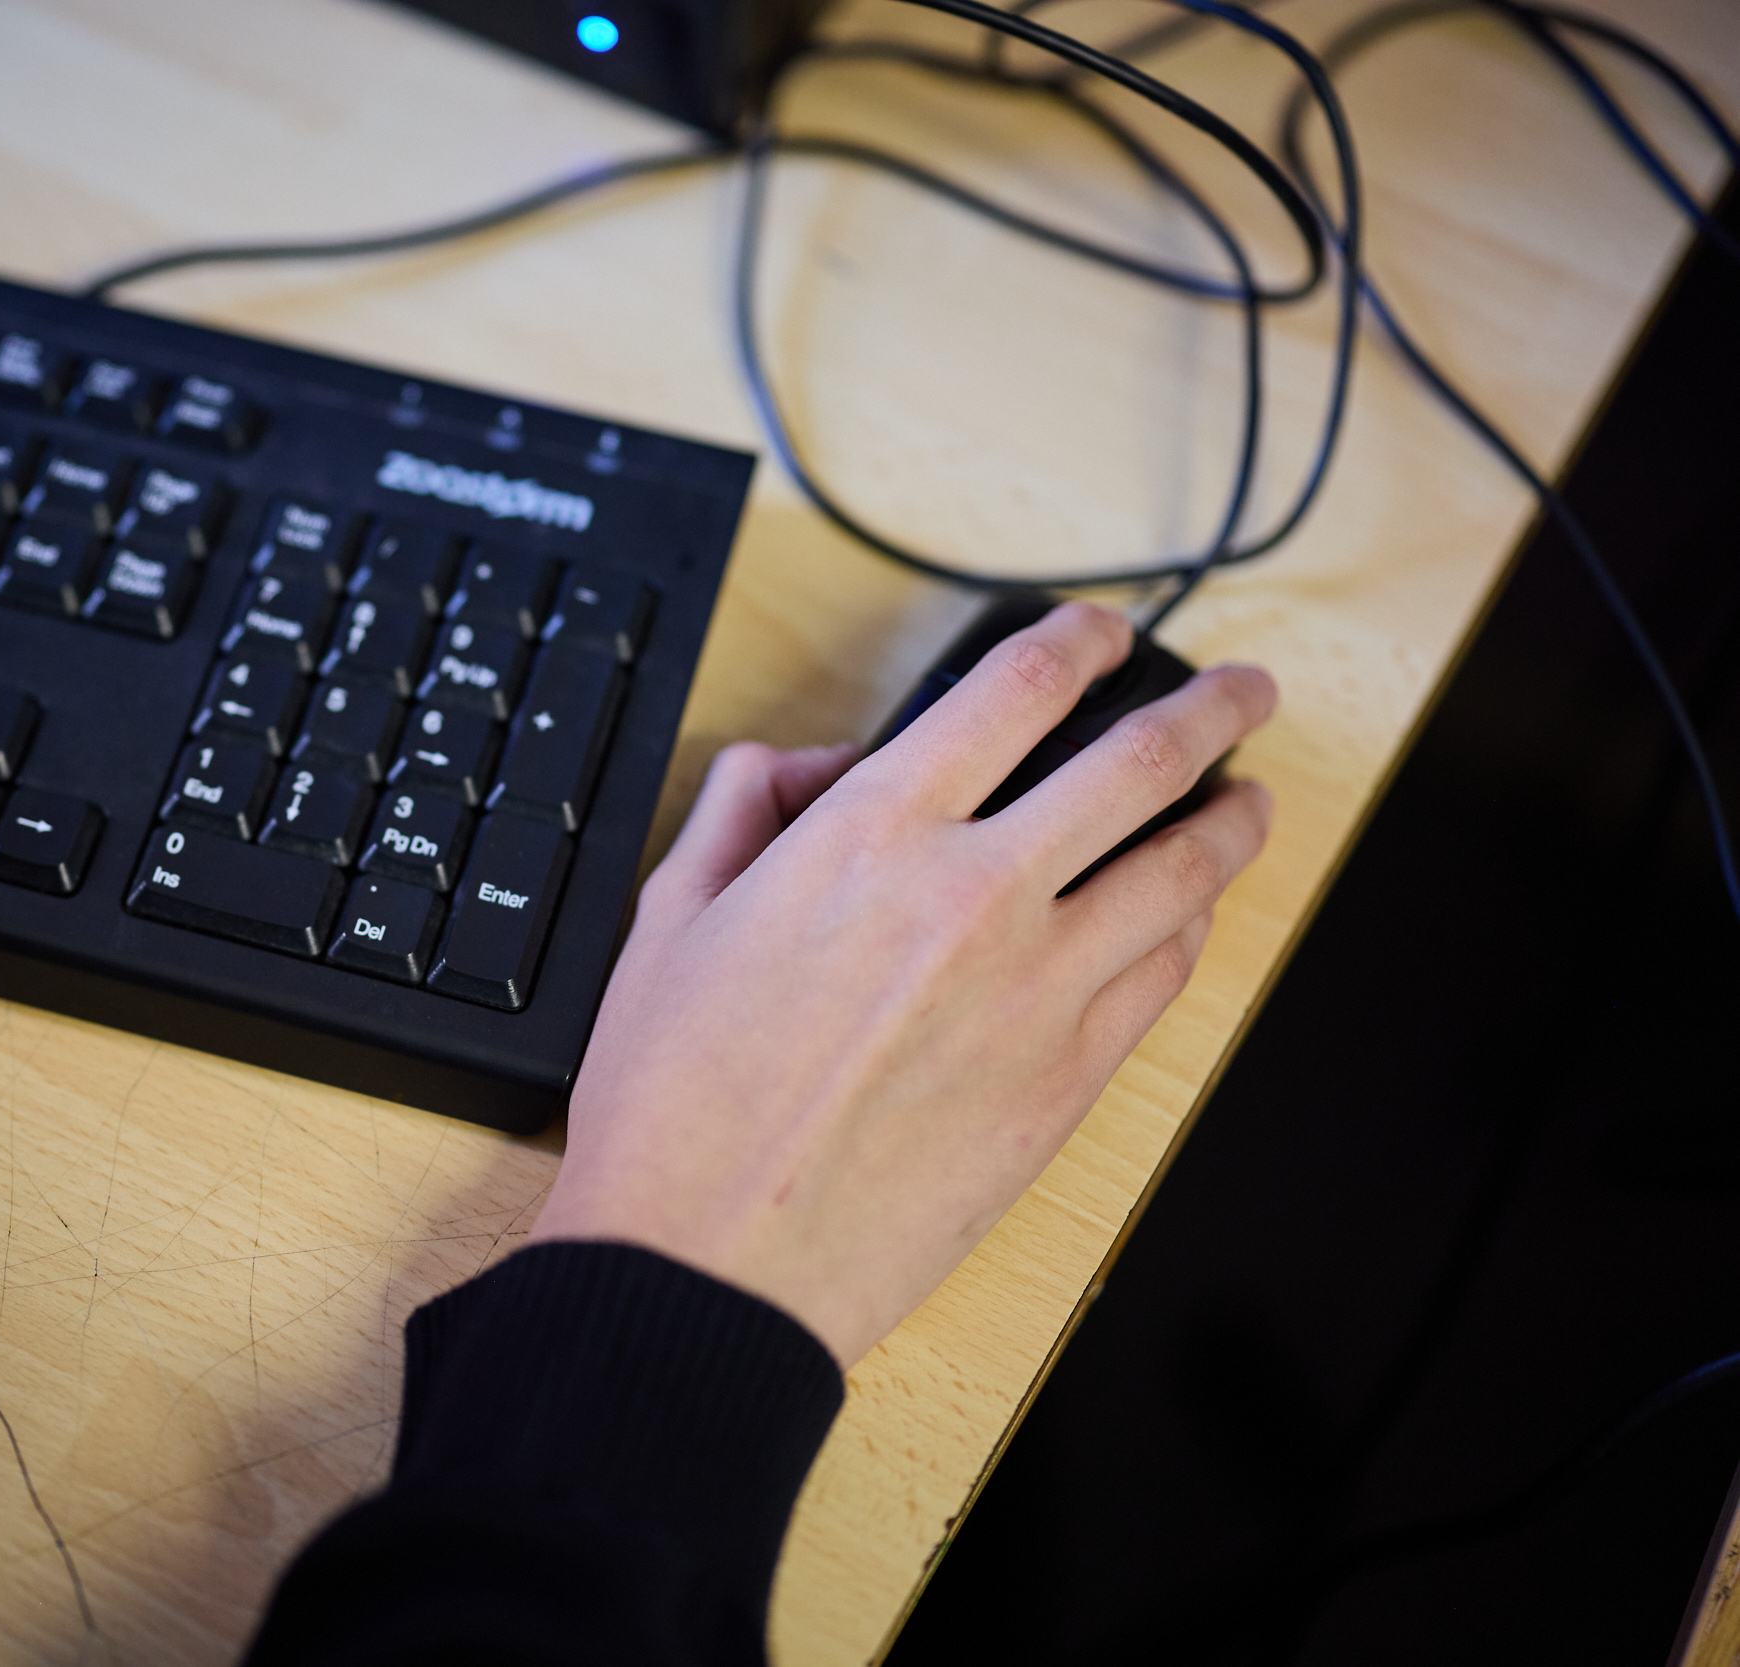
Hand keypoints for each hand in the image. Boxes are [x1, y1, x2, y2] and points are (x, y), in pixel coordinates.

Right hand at [532, 602, 1277, 1365]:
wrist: (712, 1261)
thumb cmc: (672, 1103)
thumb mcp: (666, 916)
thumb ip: (739, 806)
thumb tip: (801, 764)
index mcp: (869, 834)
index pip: (1017, 691)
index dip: (1082, 639)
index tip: (1107, 634)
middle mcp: (973, 893)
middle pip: (1141, 761)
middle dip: (1211, 708)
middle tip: (1240, 690)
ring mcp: (1038, 988)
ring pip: (1182, 868)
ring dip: (1232, 817)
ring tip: (1250, 798)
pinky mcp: (1068, 1079)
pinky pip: (1164, 974)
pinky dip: (1192, 924)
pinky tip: (1192, 913)